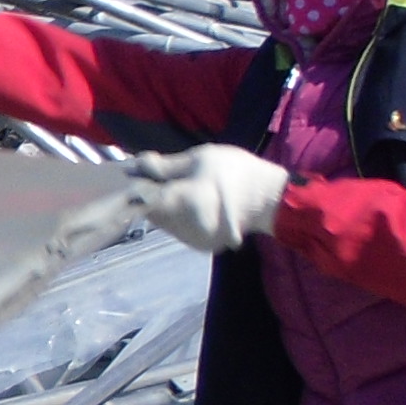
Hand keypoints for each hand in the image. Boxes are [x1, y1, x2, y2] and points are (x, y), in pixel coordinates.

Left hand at [124, 145, 285, 254]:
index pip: (140, 198)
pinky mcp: (200, 246)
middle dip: (151, 194)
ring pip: (162, 221)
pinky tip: (193, 204)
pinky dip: (178, 218)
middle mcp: (183, 226)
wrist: (271, 200)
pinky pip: (178, 229)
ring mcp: (191, 239)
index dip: (134, 184)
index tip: (134, 174)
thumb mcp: (200, 158)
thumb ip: (165, 166)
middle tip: (162, 178)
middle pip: (150, 211)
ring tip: (183, 189)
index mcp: (181, 202)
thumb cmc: (236, 173)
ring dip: (163, 206)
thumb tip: (137, 164)